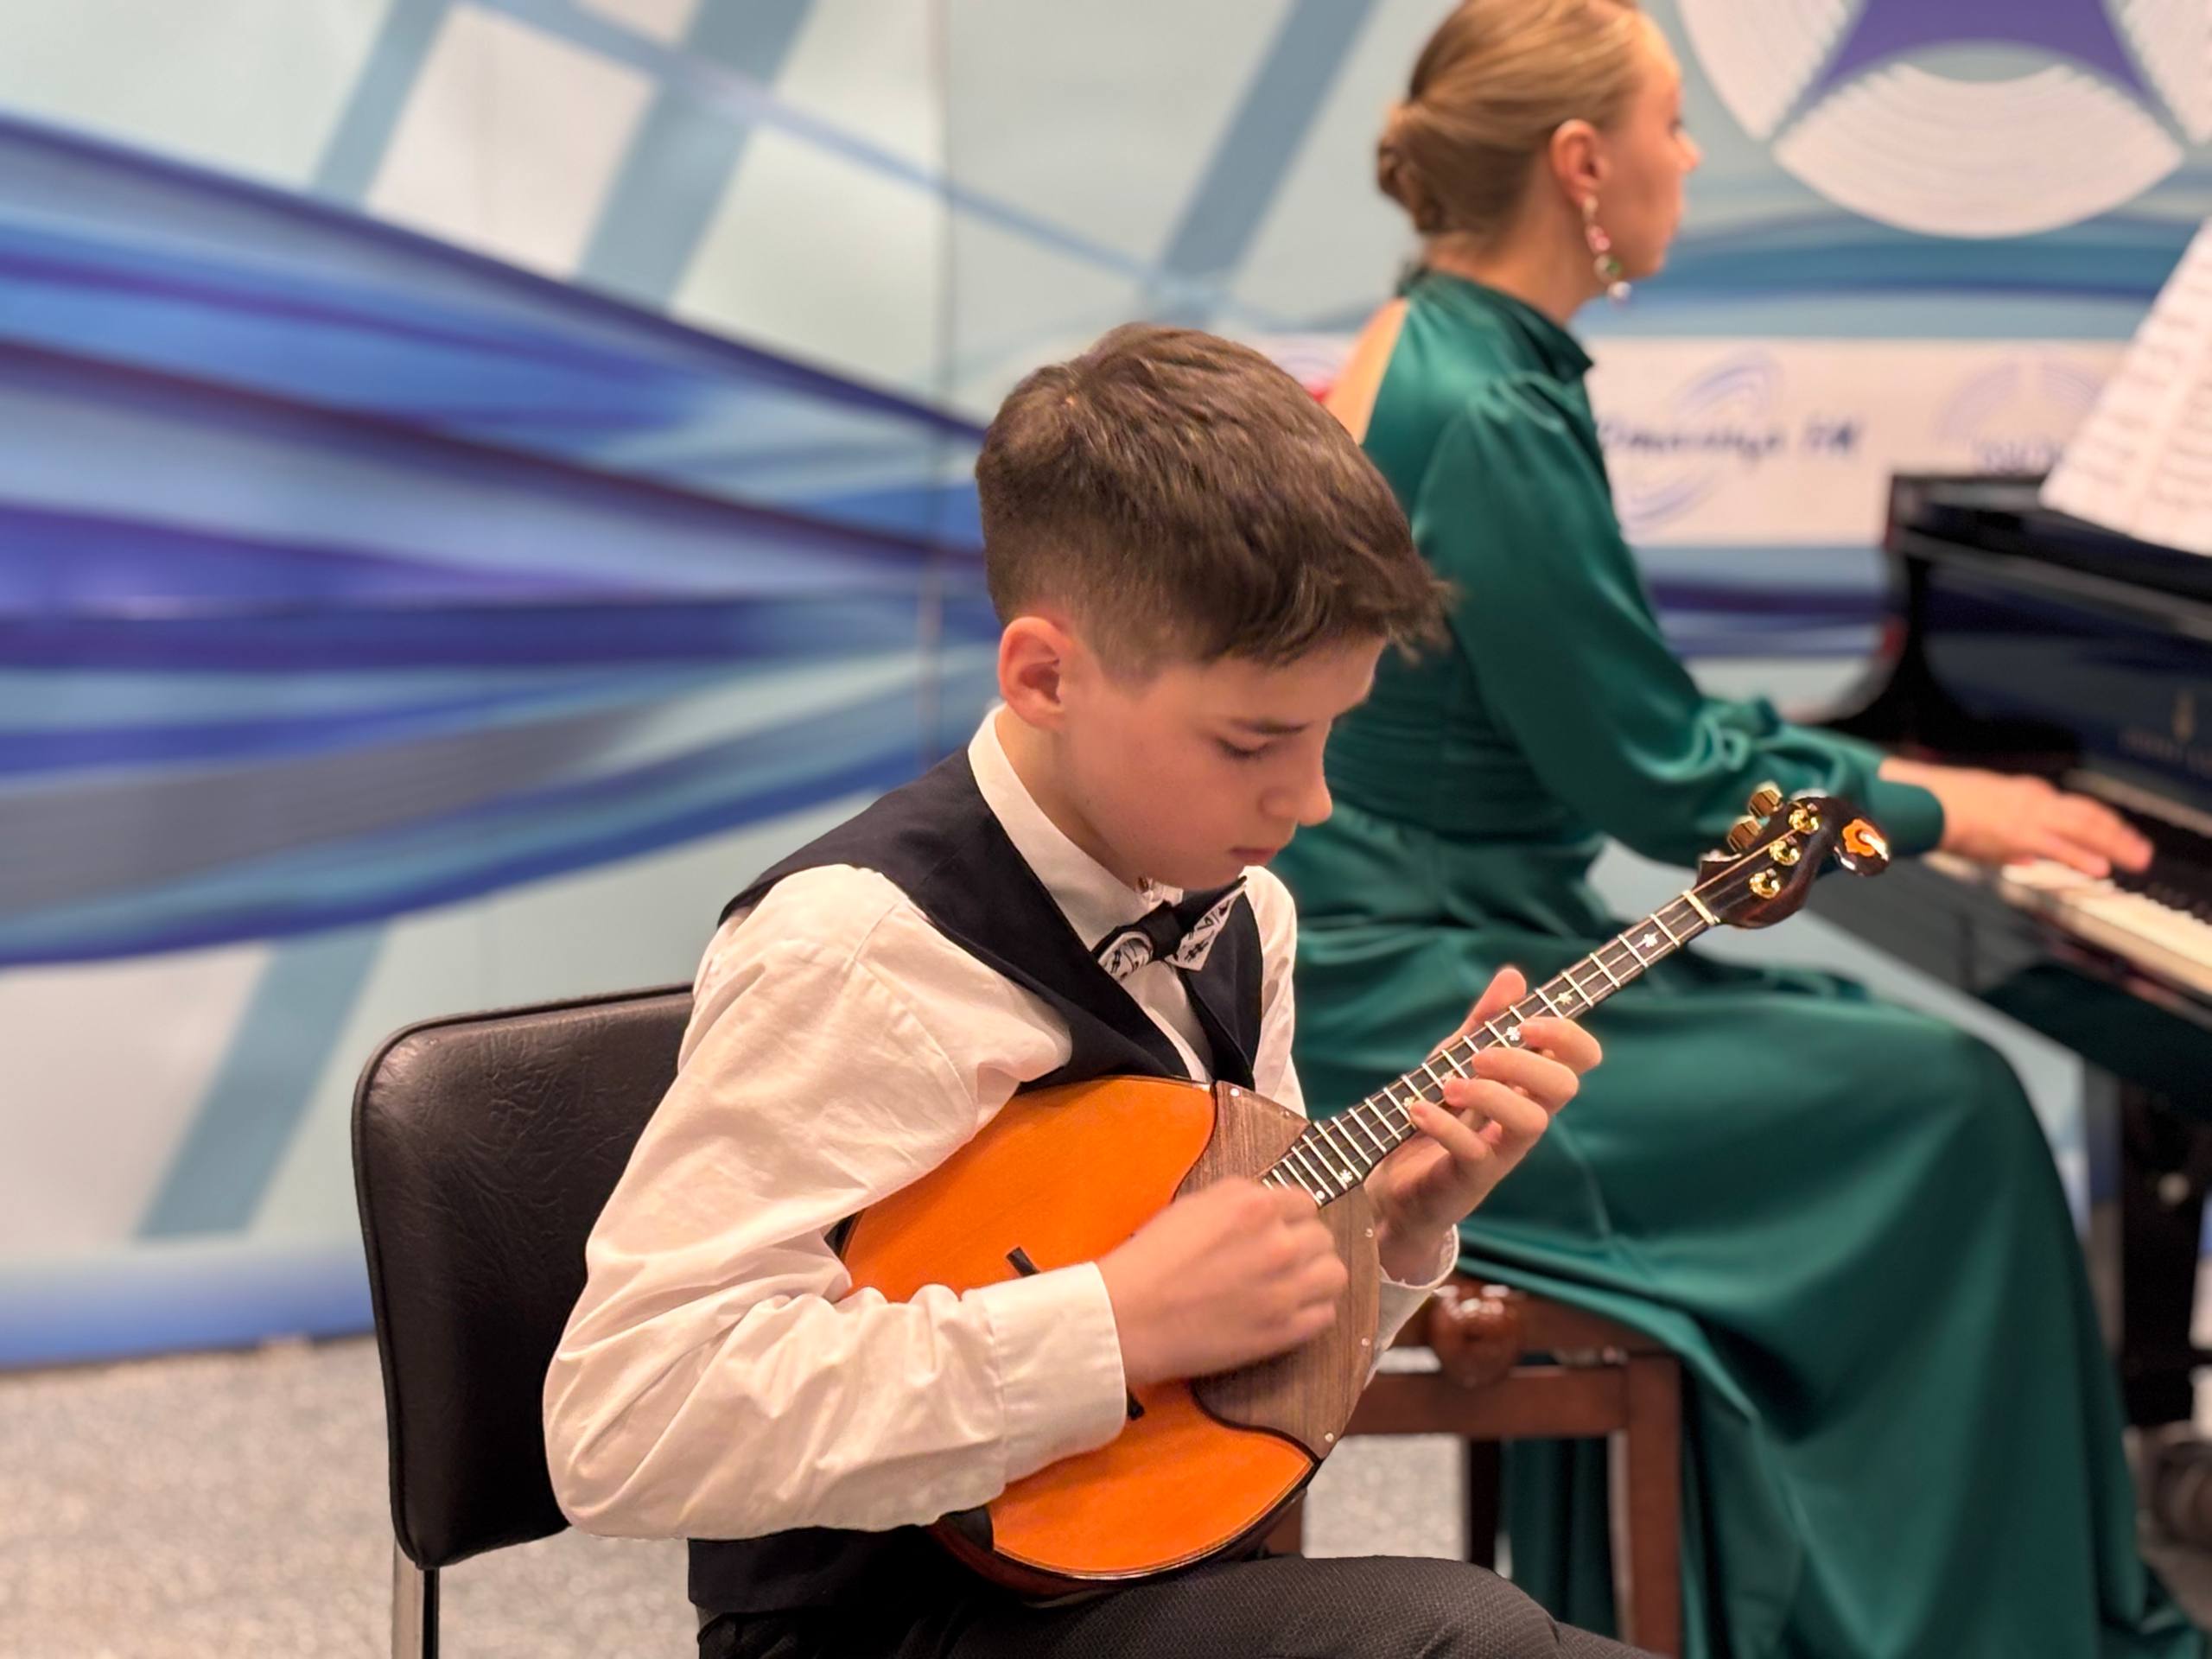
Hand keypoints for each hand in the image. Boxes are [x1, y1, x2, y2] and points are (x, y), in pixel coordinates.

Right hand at [1096, 1178, 1347, 1386]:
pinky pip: (1326, 1314)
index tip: (1277, 1229)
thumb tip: (1267, 1201)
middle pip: (1323, 1237)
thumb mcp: (1194, 1204)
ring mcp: (1287, 1291)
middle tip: (1279, 1258)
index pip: (1305, 1202)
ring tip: (1293, 1283)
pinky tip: (1288, 1310)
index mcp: (1257, 1207)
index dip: (1289, 1216)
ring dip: (1317, 1275)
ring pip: (1335, 1274)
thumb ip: (1240, 1196)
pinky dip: (1312, 1311)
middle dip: (1303, 1244)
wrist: (1132, 1315)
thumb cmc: (1154, 1258)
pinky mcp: (1284, 1331)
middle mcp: (1280, 1245)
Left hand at [1365, 967, 1599, 1279]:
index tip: (1527, 1021)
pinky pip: (1474, 1151)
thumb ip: (1484, 1022)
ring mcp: (1502, 1151)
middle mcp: (1525, 1117)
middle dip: (1526, 1061)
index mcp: (1529, 1085)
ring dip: (1492, 1093)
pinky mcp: (1471, 1177)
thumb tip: (1513, 975)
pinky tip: (1418, 1109)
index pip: (1580, 1058)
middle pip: (1564, 1087)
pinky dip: (1444, 1124)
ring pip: (1532, 1122)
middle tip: (1481, 1055)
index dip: (1568, 1035)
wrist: (1396, 1184)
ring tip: (1450, 1084)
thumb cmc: (1437, 1115)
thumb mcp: (1455, 1058)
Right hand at [1880, 759, 2150, 877]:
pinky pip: (2059, 847)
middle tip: (2142, 851)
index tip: (2120, 834)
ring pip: (2084, 829)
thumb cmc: (1942, 808)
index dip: (2103, 822)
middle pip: (2089, 815)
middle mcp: (2034, 800)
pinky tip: (2101, 869)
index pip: (2076, 806)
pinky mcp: (2017, 834)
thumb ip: (2008, 840)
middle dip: (2118, 834)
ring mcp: (2027, 816)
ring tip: (2137, 859)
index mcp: (2026, 793)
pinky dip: (2083, 858)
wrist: (1921, 801)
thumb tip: (2026, 859)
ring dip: (2114, 845)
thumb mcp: (1980, 818)